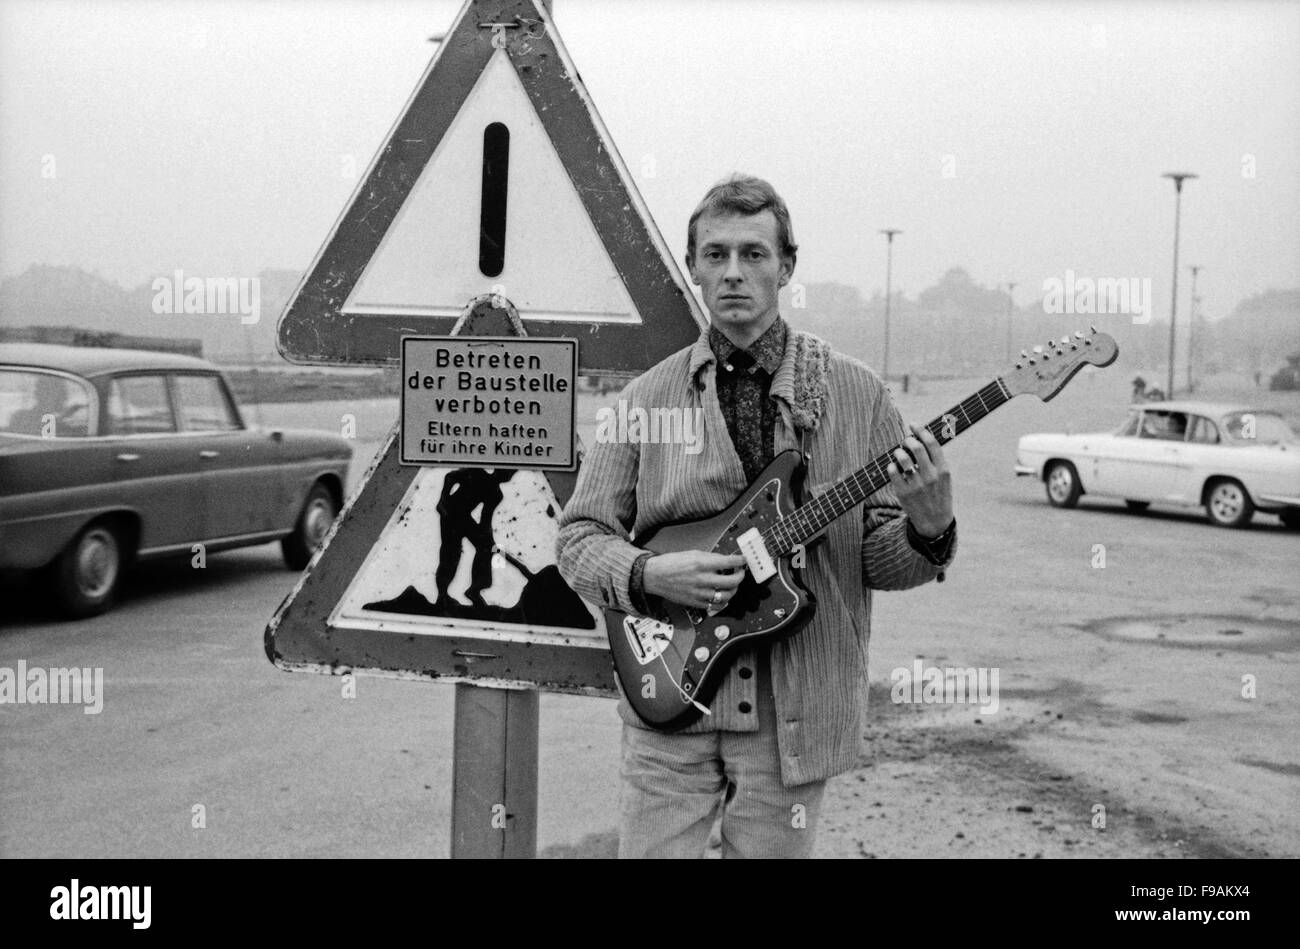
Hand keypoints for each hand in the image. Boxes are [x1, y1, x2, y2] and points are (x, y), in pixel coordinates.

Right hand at [643, 550, 745, 610]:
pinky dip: (723, 601)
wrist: (655, 576)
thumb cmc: (671, 563)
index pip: (730, 562)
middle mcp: (703, 579)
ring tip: (732, 585)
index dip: (740, 561)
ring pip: (727, 596)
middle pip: (732, 581)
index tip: (743, 560)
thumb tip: (726, 560)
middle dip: (740, 576)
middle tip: (740, 573)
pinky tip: (722, 595)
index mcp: (702, 564)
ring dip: (733, 590)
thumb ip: (710, 558)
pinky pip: (716, 605)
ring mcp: (700, 593)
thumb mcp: (692, 553)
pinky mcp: (696, 602)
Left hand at [885, 423, 953, 537]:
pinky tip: (894, 468)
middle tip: (906, 441)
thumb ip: (936, 460)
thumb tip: (923, 437)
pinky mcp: (903, 493)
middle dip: (908, 439)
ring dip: (898, 451)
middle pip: (916, 447)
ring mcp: (916, 485)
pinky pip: (892, 471)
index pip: (932, 443)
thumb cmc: (939, 495)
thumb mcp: (945, 478)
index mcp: (943, 470)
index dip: (921, 430)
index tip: (913, 424)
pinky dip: (891, 466)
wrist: (935, 522)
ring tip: (899, 454)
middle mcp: (931, 476)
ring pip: (902, 458)